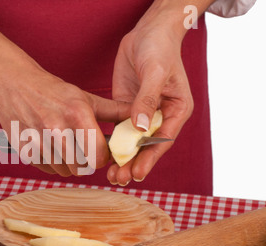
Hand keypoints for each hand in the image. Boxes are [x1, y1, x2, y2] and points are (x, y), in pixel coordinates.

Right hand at [0, 66, 129, 176]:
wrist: (15, 85)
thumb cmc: (53, 91)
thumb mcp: (84, 97)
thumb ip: (113, 111)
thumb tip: (139, 120)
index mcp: (77, 114)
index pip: (99, 155)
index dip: (104, 157)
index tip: (102, 152)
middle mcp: (57, 129)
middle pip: (83, 167)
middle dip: (88, 162)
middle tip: (85, 151)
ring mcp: (38, 141)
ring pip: (65, 171)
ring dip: (70, 164)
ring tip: (67, 147)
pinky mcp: (25, 150)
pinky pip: (47, 169)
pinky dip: (52, 163)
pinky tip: (51, 147)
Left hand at [107, 13, 193, 185]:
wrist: (148, 33)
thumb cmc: (159, 49)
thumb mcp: (155, 73)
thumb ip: (147, 99)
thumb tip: (139, 127)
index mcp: (176, 110)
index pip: (163, 140)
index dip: (150, 158)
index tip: (137, 173)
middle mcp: (160, 116)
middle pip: (147, 146)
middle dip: (134, 164)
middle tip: (119, 179)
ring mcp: (142, 114)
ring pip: (132, 142)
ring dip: (123, 158)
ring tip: (111, 176)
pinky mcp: (127, 109)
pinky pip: (120, 130)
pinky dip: (113, 144)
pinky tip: (104, 156)